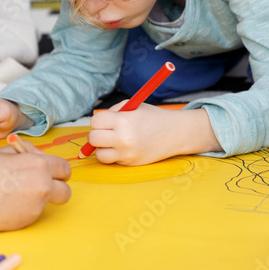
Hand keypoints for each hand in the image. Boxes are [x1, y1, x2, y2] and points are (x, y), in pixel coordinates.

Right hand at [0, 140, 70, 232]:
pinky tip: (4, 203)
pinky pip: (32, 213)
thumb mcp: (2, 152)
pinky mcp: (25, 223)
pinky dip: (24, 208)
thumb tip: (35, 155)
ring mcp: (35, 208)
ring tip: (13, 192)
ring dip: (38, 198)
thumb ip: (24, 153)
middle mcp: (42, 188)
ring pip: (48, 203)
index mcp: (38, 166)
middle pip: (65, 191)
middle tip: (37, 183)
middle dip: (56, 186)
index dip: (55, 168)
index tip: (45, 169)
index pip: (63, 168)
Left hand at [87, 103, 218, 165]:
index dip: (99, 120)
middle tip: (106, 131)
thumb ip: (113, 112)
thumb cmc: (152, 117)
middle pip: (93, 138)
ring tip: (112, 141)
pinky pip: (111, 161)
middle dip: (97, 133)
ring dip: (102, 147)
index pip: (95, 122)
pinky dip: (112, 155)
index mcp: (123, 121)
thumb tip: (95, 124)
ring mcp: (127, 153)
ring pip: (99, 154)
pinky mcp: (130, 163)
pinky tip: (122, 148)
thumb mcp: (133, 107)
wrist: (175, 133)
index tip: (106, 121)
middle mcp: (123, 139)